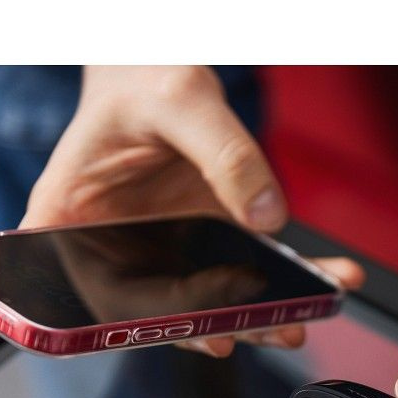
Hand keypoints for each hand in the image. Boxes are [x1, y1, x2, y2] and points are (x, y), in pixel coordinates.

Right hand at [22, 65, 363, 355]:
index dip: (167, 319)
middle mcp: (115, 249)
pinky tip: (327, 278)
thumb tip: (268, 219)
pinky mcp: (202, 243)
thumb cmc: (143, 77)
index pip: (115, 296)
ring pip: (211, 303)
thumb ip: (225, 154)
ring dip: (264, 315)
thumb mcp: (181, 100)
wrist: (154, 69)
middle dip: (230, 325)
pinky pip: (244, 273)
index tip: (220, 322)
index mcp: (70, 223)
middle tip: (280, 329)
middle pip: (167, 311)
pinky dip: (288, 281)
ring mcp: (161, 251)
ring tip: (308, 315)